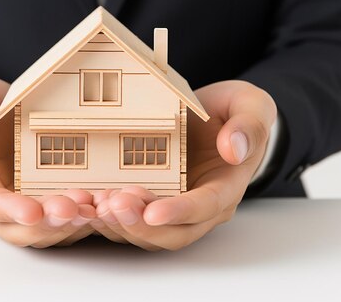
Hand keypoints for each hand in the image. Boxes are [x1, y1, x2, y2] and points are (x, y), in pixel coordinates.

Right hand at [0, 77, 95, 247]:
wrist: (10, 110)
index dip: (7, 210)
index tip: (31, 211)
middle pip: (18, 228)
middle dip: (46, 223)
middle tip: (72, 209)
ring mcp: (26, 208)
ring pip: (45, 231)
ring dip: (68, 225)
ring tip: (91, 208)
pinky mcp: (51, 206)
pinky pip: (65, 222)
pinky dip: (83, 219)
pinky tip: (102, 206)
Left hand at [91, 80, 276, 250]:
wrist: (217, 118)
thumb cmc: (235, 113)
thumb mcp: (251, 106)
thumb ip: (248, 126)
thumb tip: (233, 148)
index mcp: (226, 185)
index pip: (206, 207)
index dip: (180, 212)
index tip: (153, 212)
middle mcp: (201, 206)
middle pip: (174, 233)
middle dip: (142, 226)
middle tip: (113, 205)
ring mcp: (175, 206)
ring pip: (149, 233)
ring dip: (122, 225)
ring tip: (97, 205)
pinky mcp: (153, 201)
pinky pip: (132, 220)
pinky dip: (111, 218)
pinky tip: (89, 204)